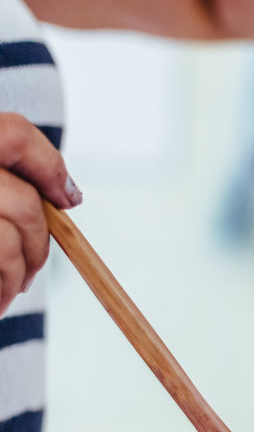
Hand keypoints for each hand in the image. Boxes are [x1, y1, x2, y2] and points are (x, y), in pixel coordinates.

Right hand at [0, 112, 80, 314]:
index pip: (13, 136)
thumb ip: (10, 180)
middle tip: (28, 278)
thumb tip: (69, 198)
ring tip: (7, 296)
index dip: (49, 168)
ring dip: (14, 278)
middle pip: (22, 204)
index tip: (69, 201)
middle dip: (37, 246)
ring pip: (6, 243)